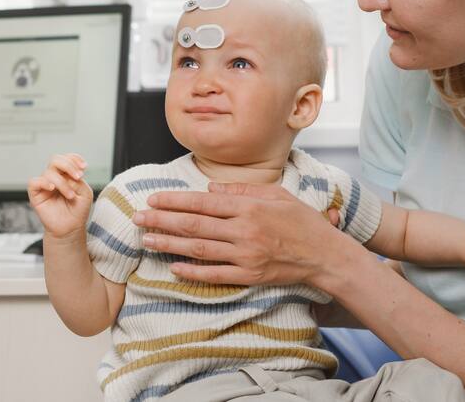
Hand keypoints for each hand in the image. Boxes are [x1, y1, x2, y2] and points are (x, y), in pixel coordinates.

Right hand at [27, 153, 92, 238]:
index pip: (67, 158)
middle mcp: (54, 177)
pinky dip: (43, 182)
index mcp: (66, 174)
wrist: (70, 228)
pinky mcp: (36, 194)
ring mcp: (44, 185)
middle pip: (56, 159)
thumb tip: (64, 175)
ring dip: (63, 183)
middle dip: (68, 165)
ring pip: (49, 172)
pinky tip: (52, 188)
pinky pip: (34, 182)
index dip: (74, 158)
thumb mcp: (85, 193)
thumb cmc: (78, 211)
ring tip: (70, 195)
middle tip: (78, 177)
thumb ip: (77, 180)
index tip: (84, 167)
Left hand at [131, 181, 357, 286]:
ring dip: (170, 244)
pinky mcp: (250, 276)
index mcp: (249, 207)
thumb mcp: (276, 194)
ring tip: (147, 239)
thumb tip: (209, 187)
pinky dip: (193, 271)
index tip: (153, 198)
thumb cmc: (302, 221)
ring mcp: (246, 256)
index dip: (174, 201)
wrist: (326, 255)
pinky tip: (174, 267)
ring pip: (199, 249)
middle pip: (195, 224)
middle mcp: (244, 231)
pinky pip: (215, 275)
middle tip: (138, 217)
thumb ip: (242, 190)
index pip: (203, 202)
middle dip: (162, 220)